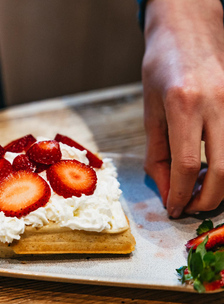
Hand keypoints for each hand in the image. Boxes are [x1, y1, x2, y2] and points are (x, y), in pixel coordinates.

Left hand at [142, 0, 223, 217]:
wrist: (188, 31)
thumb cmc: (161, 69)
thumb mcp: (150, 111)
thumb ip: (157, 154)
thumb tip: (167, 191)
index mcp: (184, 104)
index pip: (188, 165)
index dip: (180, 194)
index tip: (173, 209)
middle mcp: (217, 104)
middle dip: (207, 199)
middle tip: (190, 208)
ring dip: (222, 187)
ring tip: (200, 193)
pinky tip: (213, 171)